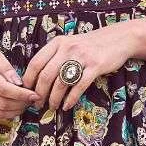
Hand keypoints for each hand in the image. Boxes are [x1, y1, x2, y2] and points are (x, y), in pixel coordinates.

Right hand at [0, 35, 37, 122]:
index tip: (34, 94)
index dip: (21, 95)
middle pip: (1, 103)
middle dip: (20, 104)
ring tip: (24, 104)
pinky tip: (13, 108)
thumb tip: (20, 83)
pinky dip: (4, 115)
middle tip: (31, 100)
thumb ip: (6, 68)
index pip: (3, 89)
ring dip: (13, 112)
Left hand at [22, 22, 143, 110]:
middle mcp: (67, 48)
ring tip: (53, 107)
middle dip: (40, 93)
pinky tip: (67, 106)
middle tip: (38, 104)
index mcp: (57, 43)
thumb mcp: (69, 45)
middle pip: (46, 75)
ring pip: (61, 82)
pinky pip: (79, 86)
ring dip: (54, 98)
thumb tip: (37, 79)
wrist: (117, 38)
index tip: (27, 92)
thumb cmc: (89, 46)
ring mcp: (82, 57)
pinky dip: (71, 98)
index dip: (28, 80)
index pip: (36, 63)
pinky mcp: (95, 66)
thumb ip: (54, 57)